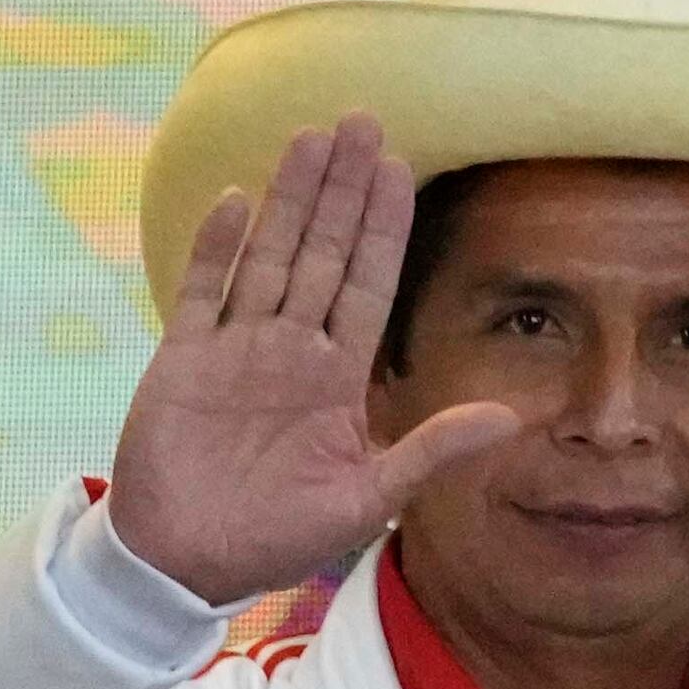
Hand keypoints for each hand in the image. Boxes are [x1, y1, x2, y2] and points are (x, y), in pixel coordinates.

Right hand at [108, 115, 520, 610]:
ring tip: (310, 138)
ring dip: (289, 199)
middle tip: (362, 121)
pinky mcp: (181, 362)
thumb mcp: (366, 500)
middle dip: (342, 191)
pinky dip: (218, 249)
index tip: (399, 168)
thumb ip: (430, 451)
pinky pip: (202, 292)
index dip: (382, 228)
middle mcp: (289, 352)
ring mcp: (234, 351)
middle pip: (321, 254)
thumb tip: (508, 418)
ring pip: (269, 257)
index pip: (367, 285)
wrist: (183, 566)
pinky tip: (237, 200)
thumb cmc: (274, 540)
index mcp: (335, 379)